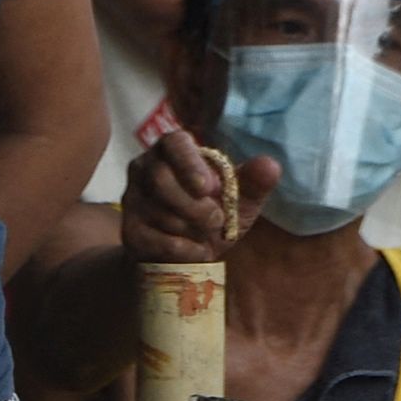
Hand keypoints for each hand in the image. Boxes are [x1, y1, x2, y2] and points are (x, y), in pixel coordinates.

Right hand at [123, 129, 267, 261]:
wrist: (186, 257)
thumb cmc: (212, 218)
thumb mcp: (237, 202)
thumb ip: (253, 183)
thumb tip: (271, 165)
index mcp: (173, 151)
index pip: (174, 142)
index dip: (189, 162)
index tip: (209, 188)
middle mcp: (146, 168)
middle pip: (160, 179)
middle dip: (193, 205)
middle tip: (216, 220)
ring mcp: (133, 199)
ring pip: (157, 211)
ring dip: (190, 228)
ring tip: (205, 235)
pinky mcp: (129, 230)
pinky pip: (153, 239)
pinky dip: (182, 249)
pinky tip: (195, 251)